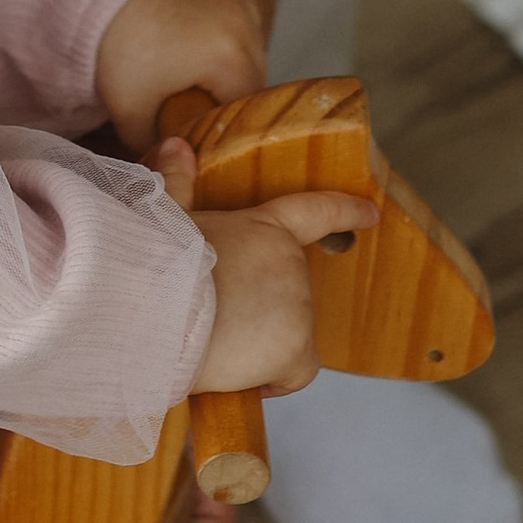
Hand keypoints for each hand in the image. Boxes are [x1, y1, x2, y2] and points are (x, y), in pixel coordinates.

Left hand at [94, 0, 265, 155]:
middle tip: (188, 106)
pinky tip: (187, 48)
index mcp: (233, 59)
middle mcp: (247, 26)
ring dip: (222, 68)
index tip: (195, 130)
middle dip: (222, 97)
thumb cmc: (116, 45)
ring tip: (185, 74)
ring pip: (245, 53)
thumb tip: (168, 157)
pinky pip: (235, 28)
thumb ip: (156, 145)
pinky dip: (218, 42)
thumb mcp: (130, 111)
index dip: (220, 126)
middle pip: (251, 80)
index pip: (244, 111)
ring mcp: (239, 1)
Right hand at [168, 141, 376, 396]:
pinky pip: (296, 371)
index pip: (315, 212)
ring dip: (259, 342)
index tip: (369, 213)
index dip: (345, 211)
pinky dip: (275, 378)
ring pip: (287, 333)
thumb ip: (175, 184)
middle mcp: (290, 264)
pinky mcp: (297, 348)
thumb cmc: (153, 267)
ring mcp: (298, 306)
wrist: (152, 316)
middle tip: (214, 315)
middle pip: (287, 292)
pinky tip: (242, 377)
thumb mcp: (164, 219)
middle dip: (259, 307)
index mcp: (263, 228)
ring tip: (213, 342)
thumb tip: (175, 144)